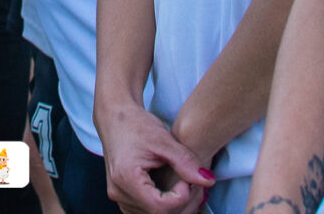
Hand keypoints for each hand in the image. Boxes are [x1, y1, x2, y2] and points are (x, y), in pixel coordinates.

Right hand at [99, 101, 213, 213]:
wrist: (115, 119)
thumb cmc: (137, 125)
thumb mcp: (163, 140)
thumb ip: (185, 162)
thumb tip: (208, 180)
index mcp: (126, 178)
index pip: (160, 207)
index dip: (181, 198)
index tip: (188, 179)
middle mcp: (119, 193)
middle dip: (182, 204)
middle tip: (193, 184)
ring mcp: (120, 198)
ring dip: (174, 208)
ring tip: (186, 186)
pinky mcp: (124, 198)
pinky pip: (146, 212)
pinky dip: (164, 206)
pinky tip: (175, 192)